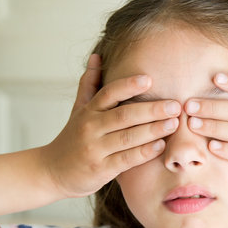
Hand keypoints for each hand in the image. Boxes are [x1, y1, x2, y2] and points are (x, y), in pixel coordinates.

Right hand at [43, 54, 180, 197]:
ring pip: (127, 137)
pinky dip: (144, 152)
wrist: (52, 171)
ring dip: (153, 130)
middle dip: (151, 110)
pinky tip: (160, 146)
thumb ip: (89, 84)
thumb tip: (97, 56)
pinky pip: (126, 160)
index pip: (108, 93)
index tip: (149, 79)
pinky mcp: (100, 170)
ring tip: (174, 123)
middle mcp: (90, 128)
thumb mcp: (78, 109)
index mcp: (88, 111)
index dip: (128, 85)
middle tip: (175, 105)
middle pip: (123, 115)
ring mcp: (95, 150)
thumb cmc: (72, 138)